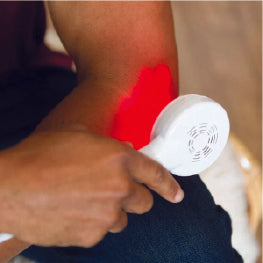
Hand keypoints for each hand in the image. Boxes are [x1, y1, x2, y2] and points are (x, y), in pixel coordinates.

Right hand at [0, 130, 182, 246]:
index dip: (169, 185)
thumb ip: (107, 145)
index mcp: (120, 159)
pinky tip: (73, 214)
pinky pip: (101, 231)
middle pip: (144, 202)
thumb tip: (125, 151)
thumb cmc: (42, 154)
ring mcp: (107, 216)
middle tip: (115, 192)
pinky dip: (93, 224)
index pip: (156, 174)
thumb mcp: (78, 136)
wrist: (12, 186)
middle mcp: (120, 188)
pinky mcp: (91, 236)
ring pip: (122, 219)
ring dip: (112, 211)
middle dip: (134, 197)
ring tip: (87, 202)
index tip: (176, 195)